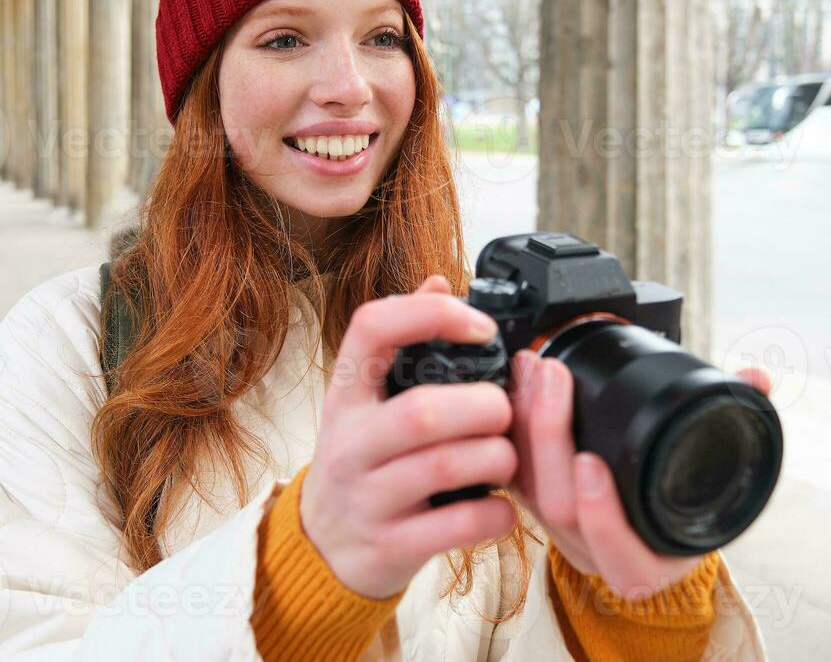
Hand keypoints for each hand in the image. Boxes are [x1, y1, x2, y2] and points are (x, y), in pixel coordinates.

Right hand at [298, 274, 518, 598]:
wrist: (323, 548)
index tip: (480, 328)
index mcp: (346, 394)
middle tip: (504, 410)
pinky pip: (457, 526)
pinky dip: (495, 513)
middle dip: (482, 406)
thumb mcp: (366, 401)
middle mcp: (350, 443)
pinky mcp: (390, 545)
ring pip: (444, 467)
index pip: (371, 329)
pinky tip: (502, 505)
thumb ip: (402, 345)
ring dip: (496, 457)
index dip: (430, 316)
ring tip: (508, 455)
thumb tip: (438, 283)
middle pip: (421, 411)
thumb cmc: (361, 463)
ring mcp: (366, 497)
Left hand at [506, 350, 772, 599]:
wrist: (652, 527)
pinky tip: (515, 386)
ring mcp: (561, 534)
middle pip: (559, 509)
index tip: (592, 462)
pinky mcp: (533, 507)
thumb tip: (756, 378)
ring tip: (534, 370)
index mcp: (649, 561)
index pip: (619, 553)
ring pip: (527, 490)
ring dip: (525, 424)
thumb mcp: (717, 471)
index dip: (602, 515)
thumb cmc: (685, 499)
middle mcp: (598, 556)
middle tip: (554, 377)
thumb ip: (738, 422)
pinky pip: (512, 476)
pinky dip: (510, 430)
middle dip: (550, 437)